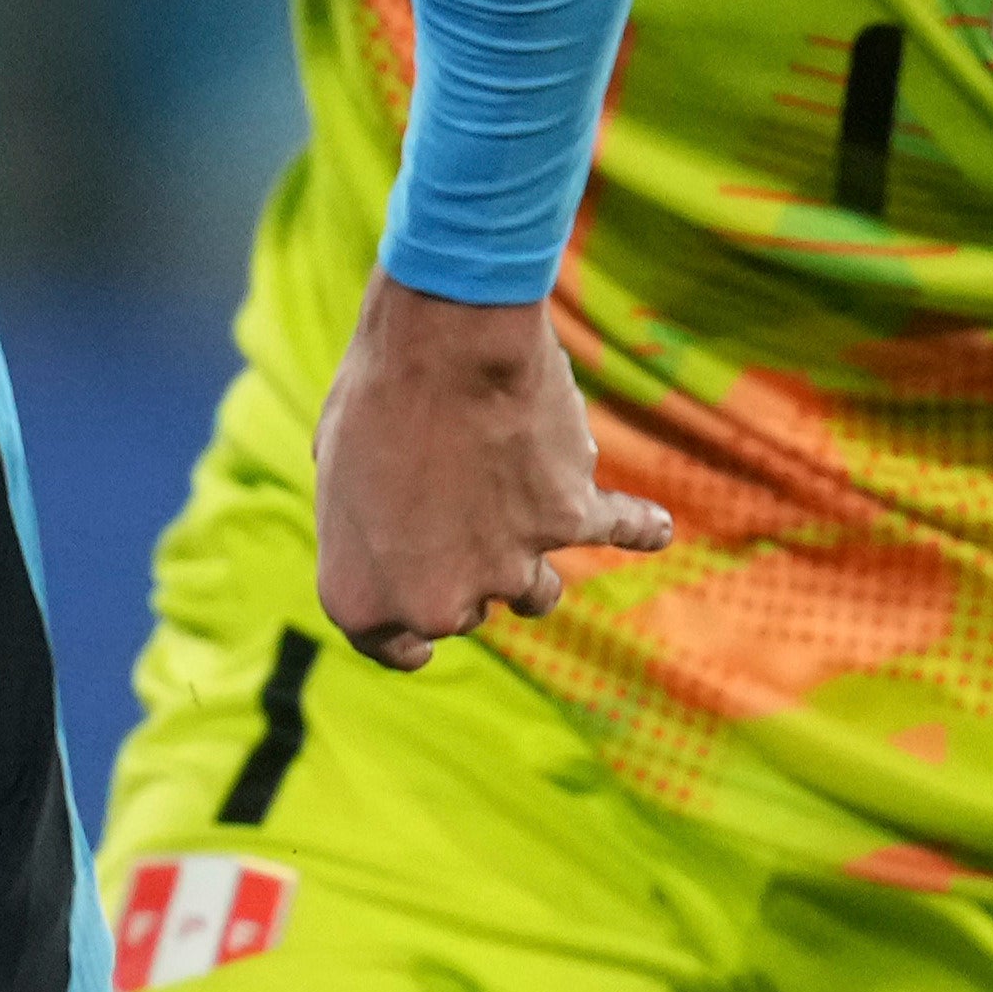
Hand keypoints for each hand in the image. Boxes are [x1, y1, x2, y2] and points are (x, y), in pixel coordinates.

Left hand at [309, 278, 670, 672]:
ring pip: (535, 593)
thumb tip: (399, 528)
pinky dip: (640, 527)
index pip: (394, 647)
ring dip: (530, 568)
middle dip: (465, 574)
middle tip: (455, 512)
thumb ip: (368, 522)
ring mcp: (508, 567)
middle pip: (467, 612)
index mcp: (364, 598)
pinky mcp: (569, 520)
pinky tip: (656, 528)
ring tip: (523, 522)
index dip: (409, 645)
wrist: (441, 343)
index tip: (422, 648)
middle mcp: (438, 603)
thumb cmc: (375, 393)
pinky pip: (618, 531)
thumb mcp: (336, 465)